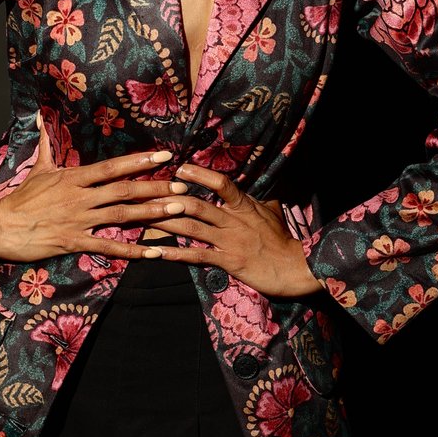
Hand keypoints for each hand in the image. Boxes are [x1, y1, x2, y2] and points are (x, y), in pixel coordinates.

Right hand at [0, 114, 183, 263]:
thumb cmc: (19, 199)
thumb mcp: (36, 168)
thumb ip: (46, 144)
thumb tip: (39, 117)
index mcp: (74, 178)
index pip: (112, 167)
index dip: (139, 161)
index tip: (164, 157)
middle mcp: (80, 197)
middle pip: (124, 191)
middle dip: (155, 187)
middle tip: (183, 185)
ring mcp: (79, 221)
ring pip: (122, 216)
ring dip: (152, 213)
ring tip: (177, 210)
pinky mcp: (74, 243)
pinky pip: (108, 247)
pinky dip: (132, 250)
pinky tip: (153, 252)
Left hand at [144, 161, 324, 297]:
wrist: (295, 267)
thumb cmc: (284, 240)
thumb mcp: (273, 213)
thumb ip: (261, 202)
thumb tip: (260, 193)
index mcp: (244, 205)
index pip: (221, 183)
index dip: (199, 175)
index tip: (179, 169)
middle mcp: (234, 220)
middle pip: (196, 205)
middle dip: (168, 199)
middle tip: (145, 193)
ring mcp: (229, 241)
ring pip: (191, 228)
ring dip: (164, 222)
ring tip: (141, 217)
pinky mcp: (228, 261)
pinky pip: (196, 256)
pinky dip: (175, 253)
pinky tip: (156, 252)